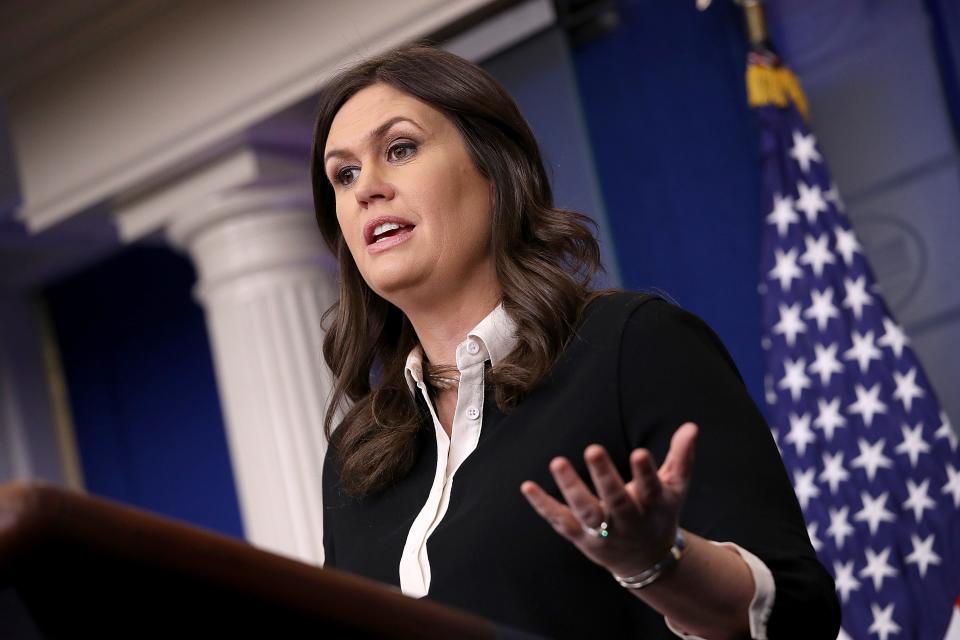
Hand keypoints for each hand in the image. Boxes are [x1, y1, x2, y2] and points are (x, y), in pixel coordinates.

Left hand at [520, 422, 697, 578]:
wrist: (647, 561)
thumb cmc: (659, 512)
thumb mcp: (675, 488)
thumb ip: (681, 457)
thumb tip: (691, 426)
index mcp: (653, 505)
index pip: (651, 488)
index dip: (645, 472)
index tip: (639, 453)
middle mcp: (628, 521)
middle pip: (616, 501)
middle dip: (604, 477)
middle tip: (593, 448)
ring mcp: (604, 532)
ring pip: (586, 512)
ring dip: (571, 488)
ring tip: (557, 462)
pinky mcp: (582, 538)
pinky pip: (561, 522)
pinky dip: (544, 506)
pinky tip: (527, 487)